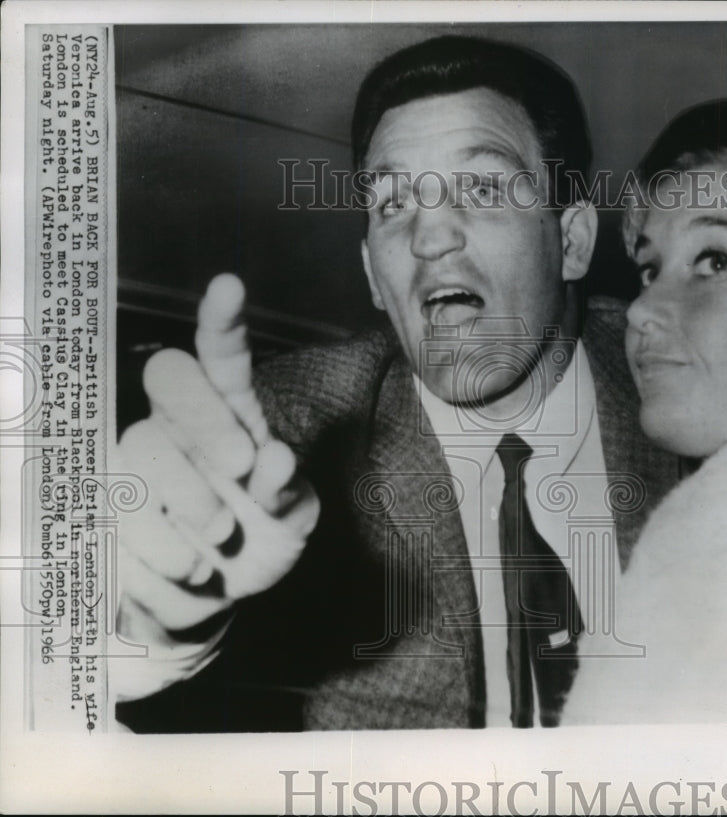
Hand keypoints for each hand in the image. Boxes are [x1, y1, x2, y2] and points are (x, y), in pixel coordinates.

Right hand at [117, 274, 318, 647]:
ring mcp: (137, 461)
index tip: (229, 287)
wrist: (217, 596)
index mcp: (229, 414)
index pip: (221, 359)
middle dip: (205, 417)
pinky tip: (189, 574)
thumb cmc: (264, 537)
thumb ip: (288, 491)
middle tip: (242, 469)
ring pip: (138, 446)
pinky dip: (160, 553)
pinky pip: (116, 513)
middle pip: (168, 377)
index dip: (221, 323)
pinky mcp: (107, 505)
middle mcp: (177, 424)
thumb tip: (276, 460)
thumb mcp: (293, 519)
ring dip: (184, 501)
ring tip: (218, 546)